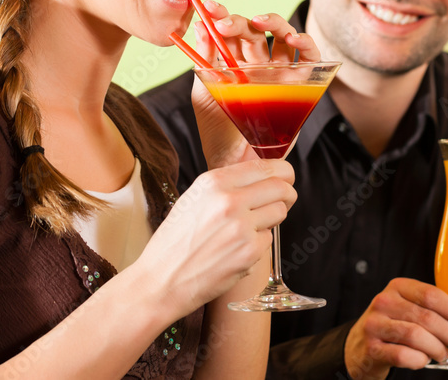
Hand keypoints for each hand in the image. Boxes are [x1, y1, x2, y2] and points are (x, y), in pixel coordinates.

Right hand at [136, 159, 295, 312]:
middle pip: (281, 187)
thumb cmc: (174, 242)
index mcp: (214, 182)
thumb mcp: (194, 199)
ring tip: (248, 229)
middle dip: (286, 194)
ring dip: (271, 220)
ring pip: (280, 212)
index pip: (266, 167)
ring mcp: (241, 227)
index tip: (285, 178)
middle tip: (281, 201)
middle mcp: (229, 200)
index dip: (283, 172)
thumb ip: (226, 186)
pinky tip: (236, 250)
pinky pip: (268, 240)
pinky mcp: (249, 252)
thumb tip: (259, 177)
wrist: (161, 280)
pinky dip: (258, 244)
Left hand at [190, 0, 320, 168]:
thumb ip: (204, 60)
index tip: (211, 9)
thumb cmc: (218, 129)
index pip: (230, 31)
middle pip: (255, 30)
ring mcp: (278, 72)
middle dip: (240, 22)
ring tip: (261, 21)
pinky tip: (294, 39)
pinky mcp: (298, 83)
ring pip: (283, 36)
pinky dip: (306, 43)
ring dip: (275, 23)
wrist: (234, 161)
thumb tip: (201, 26)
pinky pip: (308, 58)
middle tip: (225, 25)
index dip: (223, 15)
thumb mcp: (204, 91)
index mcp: (233, 61)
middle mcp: (257, 63)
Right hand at [344, 278, 447, 378]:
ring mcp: (375, 324)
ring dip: (438, 349)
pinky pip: (402, 354)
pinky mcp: (371, 347)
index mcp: (398, 287)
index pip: (431, 295)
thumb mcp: (419, 317)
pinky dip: (419, 359)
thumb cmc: (395, 329)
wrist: (359, 348)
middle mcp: (384, 302)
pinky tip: (424, 360)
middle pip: (427, 317)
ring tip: (444, 355)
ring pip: (415, 335)